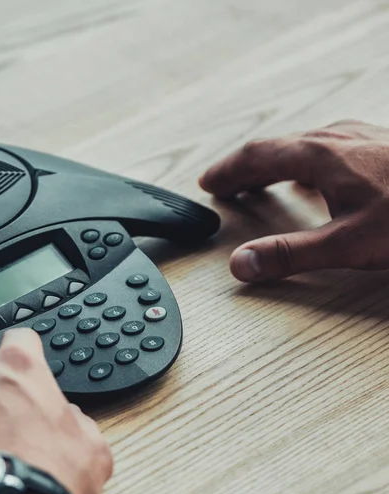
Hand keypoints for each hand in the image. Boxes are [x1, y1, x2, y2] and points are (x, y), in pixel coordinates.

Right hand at [199, 119, 388, 281]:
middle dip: (246, 166)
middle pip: (277, 146)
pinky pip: (327, 149)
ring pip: (303, 145)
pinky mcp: (380, 148)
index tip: (209, 183)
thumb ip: (289, 255)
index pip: (258, 156)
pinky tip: (316, 179)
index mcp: (320, 156)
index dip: (229, 170)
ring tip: (261, 179)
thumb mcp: (347, 244)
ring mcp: (361, 139)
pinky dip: (304, 164)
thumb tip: (240, 265)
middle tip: (225, 183)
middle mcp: (337, 139)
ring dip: (274, 162)